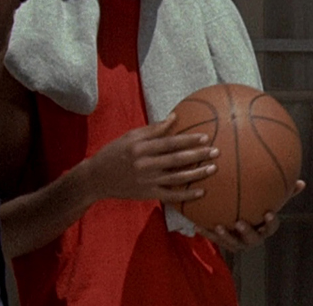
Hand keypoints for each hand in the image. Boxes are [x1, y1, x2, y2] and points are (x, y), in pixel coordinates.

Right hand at [81, 113, 217, 203]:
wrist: (97, 178)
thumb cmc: (114, 153)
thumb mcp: (130, 136)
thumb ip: (153, 129)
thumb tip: (174, 118)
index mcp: (141, 147)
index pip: (170, 143)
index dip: (188, 140)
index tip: (205, 137)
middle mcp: (145, 164)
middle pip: (177, 159)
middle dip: (198, 155)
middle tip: (216, 152)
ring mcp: (147, 181)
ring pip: (177, 177)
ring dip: (197, 173)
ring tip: (213, 169)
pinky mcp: (148, 194)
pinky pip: (171, 195)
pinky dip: (186, 194)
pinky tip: (201, 191)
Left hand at [196, 180, 305, 251]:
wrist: (239, 223)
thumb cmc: (259, 210)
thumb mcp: (272, 202)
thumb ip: (285, 193)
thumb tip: (303, 182)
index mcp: (264, 228)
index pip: (271, 227)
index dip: (270, 222)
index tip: (268, 213)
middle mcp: (252, 238)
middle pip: (251, 239)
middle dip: (245, 232)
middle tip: (239, 222)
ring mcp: (237, 242)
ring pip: (231, 243)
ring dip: (224, 235)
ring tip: (217, 225)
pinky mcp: (223, 243)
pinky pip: (214, 239)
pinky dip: (206, 232)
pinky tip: (197, 223)